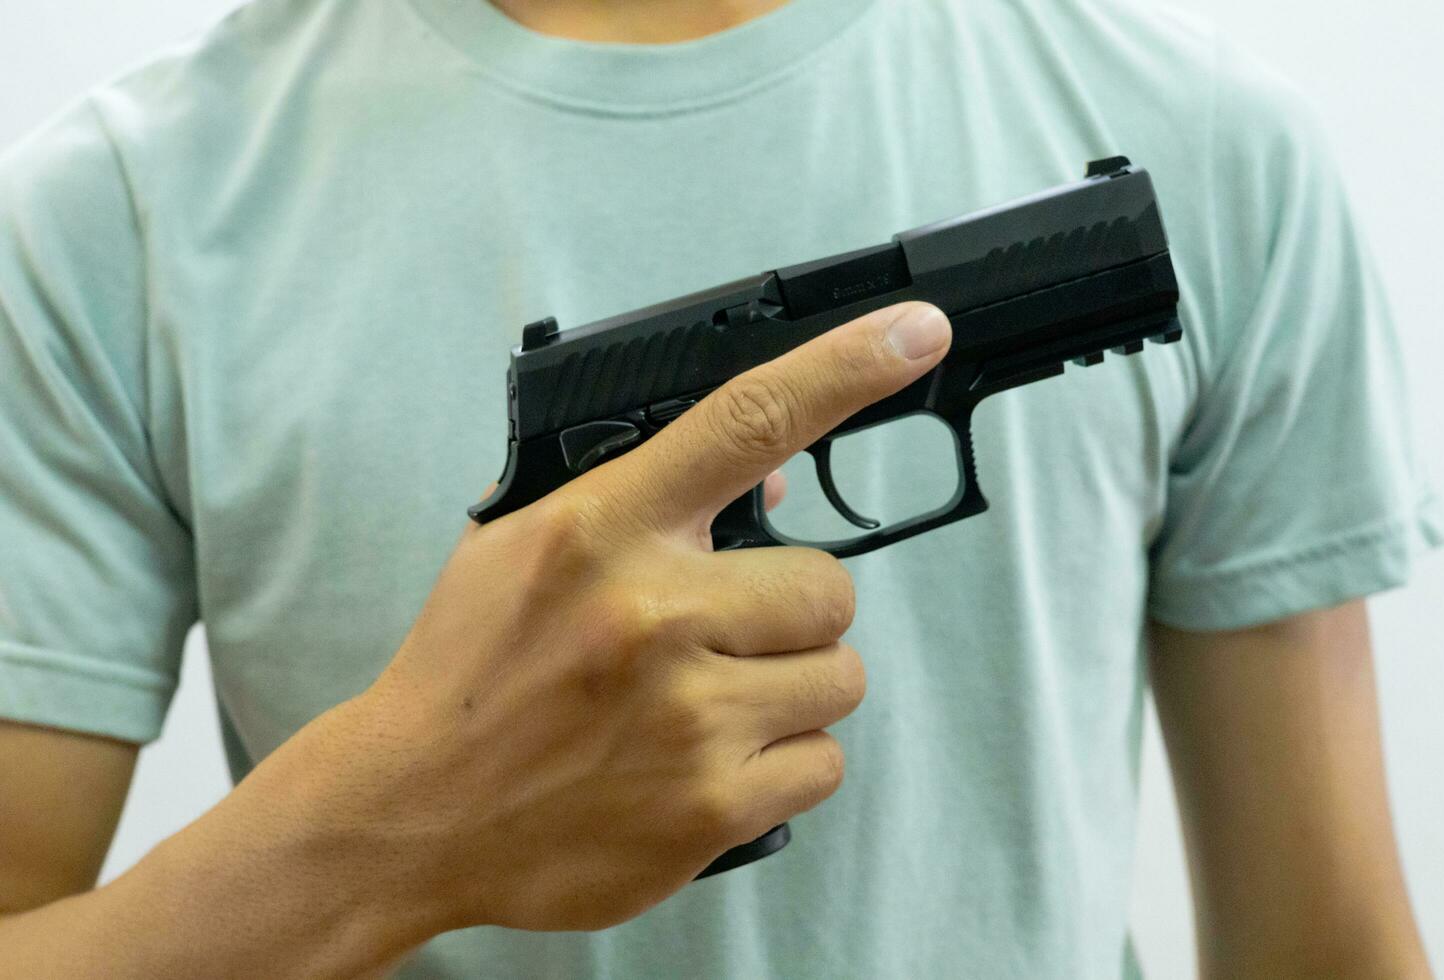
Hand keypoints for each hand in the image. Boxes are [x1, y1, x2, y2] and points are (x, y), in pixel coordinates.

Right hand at [328, 300, 951, 933]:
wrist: (409, 814)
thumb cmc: (471, 671)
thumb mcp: (522, 546)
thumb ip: (642, 500)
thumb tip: (778, 485)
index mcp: (602, 529)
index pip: (745, 422)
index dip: (844, 368)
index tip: (913, 333)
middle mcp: (656, 614)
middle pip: (830, 585)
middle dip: (793, 611)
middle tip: (725, 635)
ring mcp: (691, 717)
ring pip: (840, 677)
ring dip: (791, 687)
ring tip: (710, 705)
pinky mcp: (712, 809)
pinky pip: (824, 763)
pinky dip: (784, 763)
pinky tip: (712, 764)